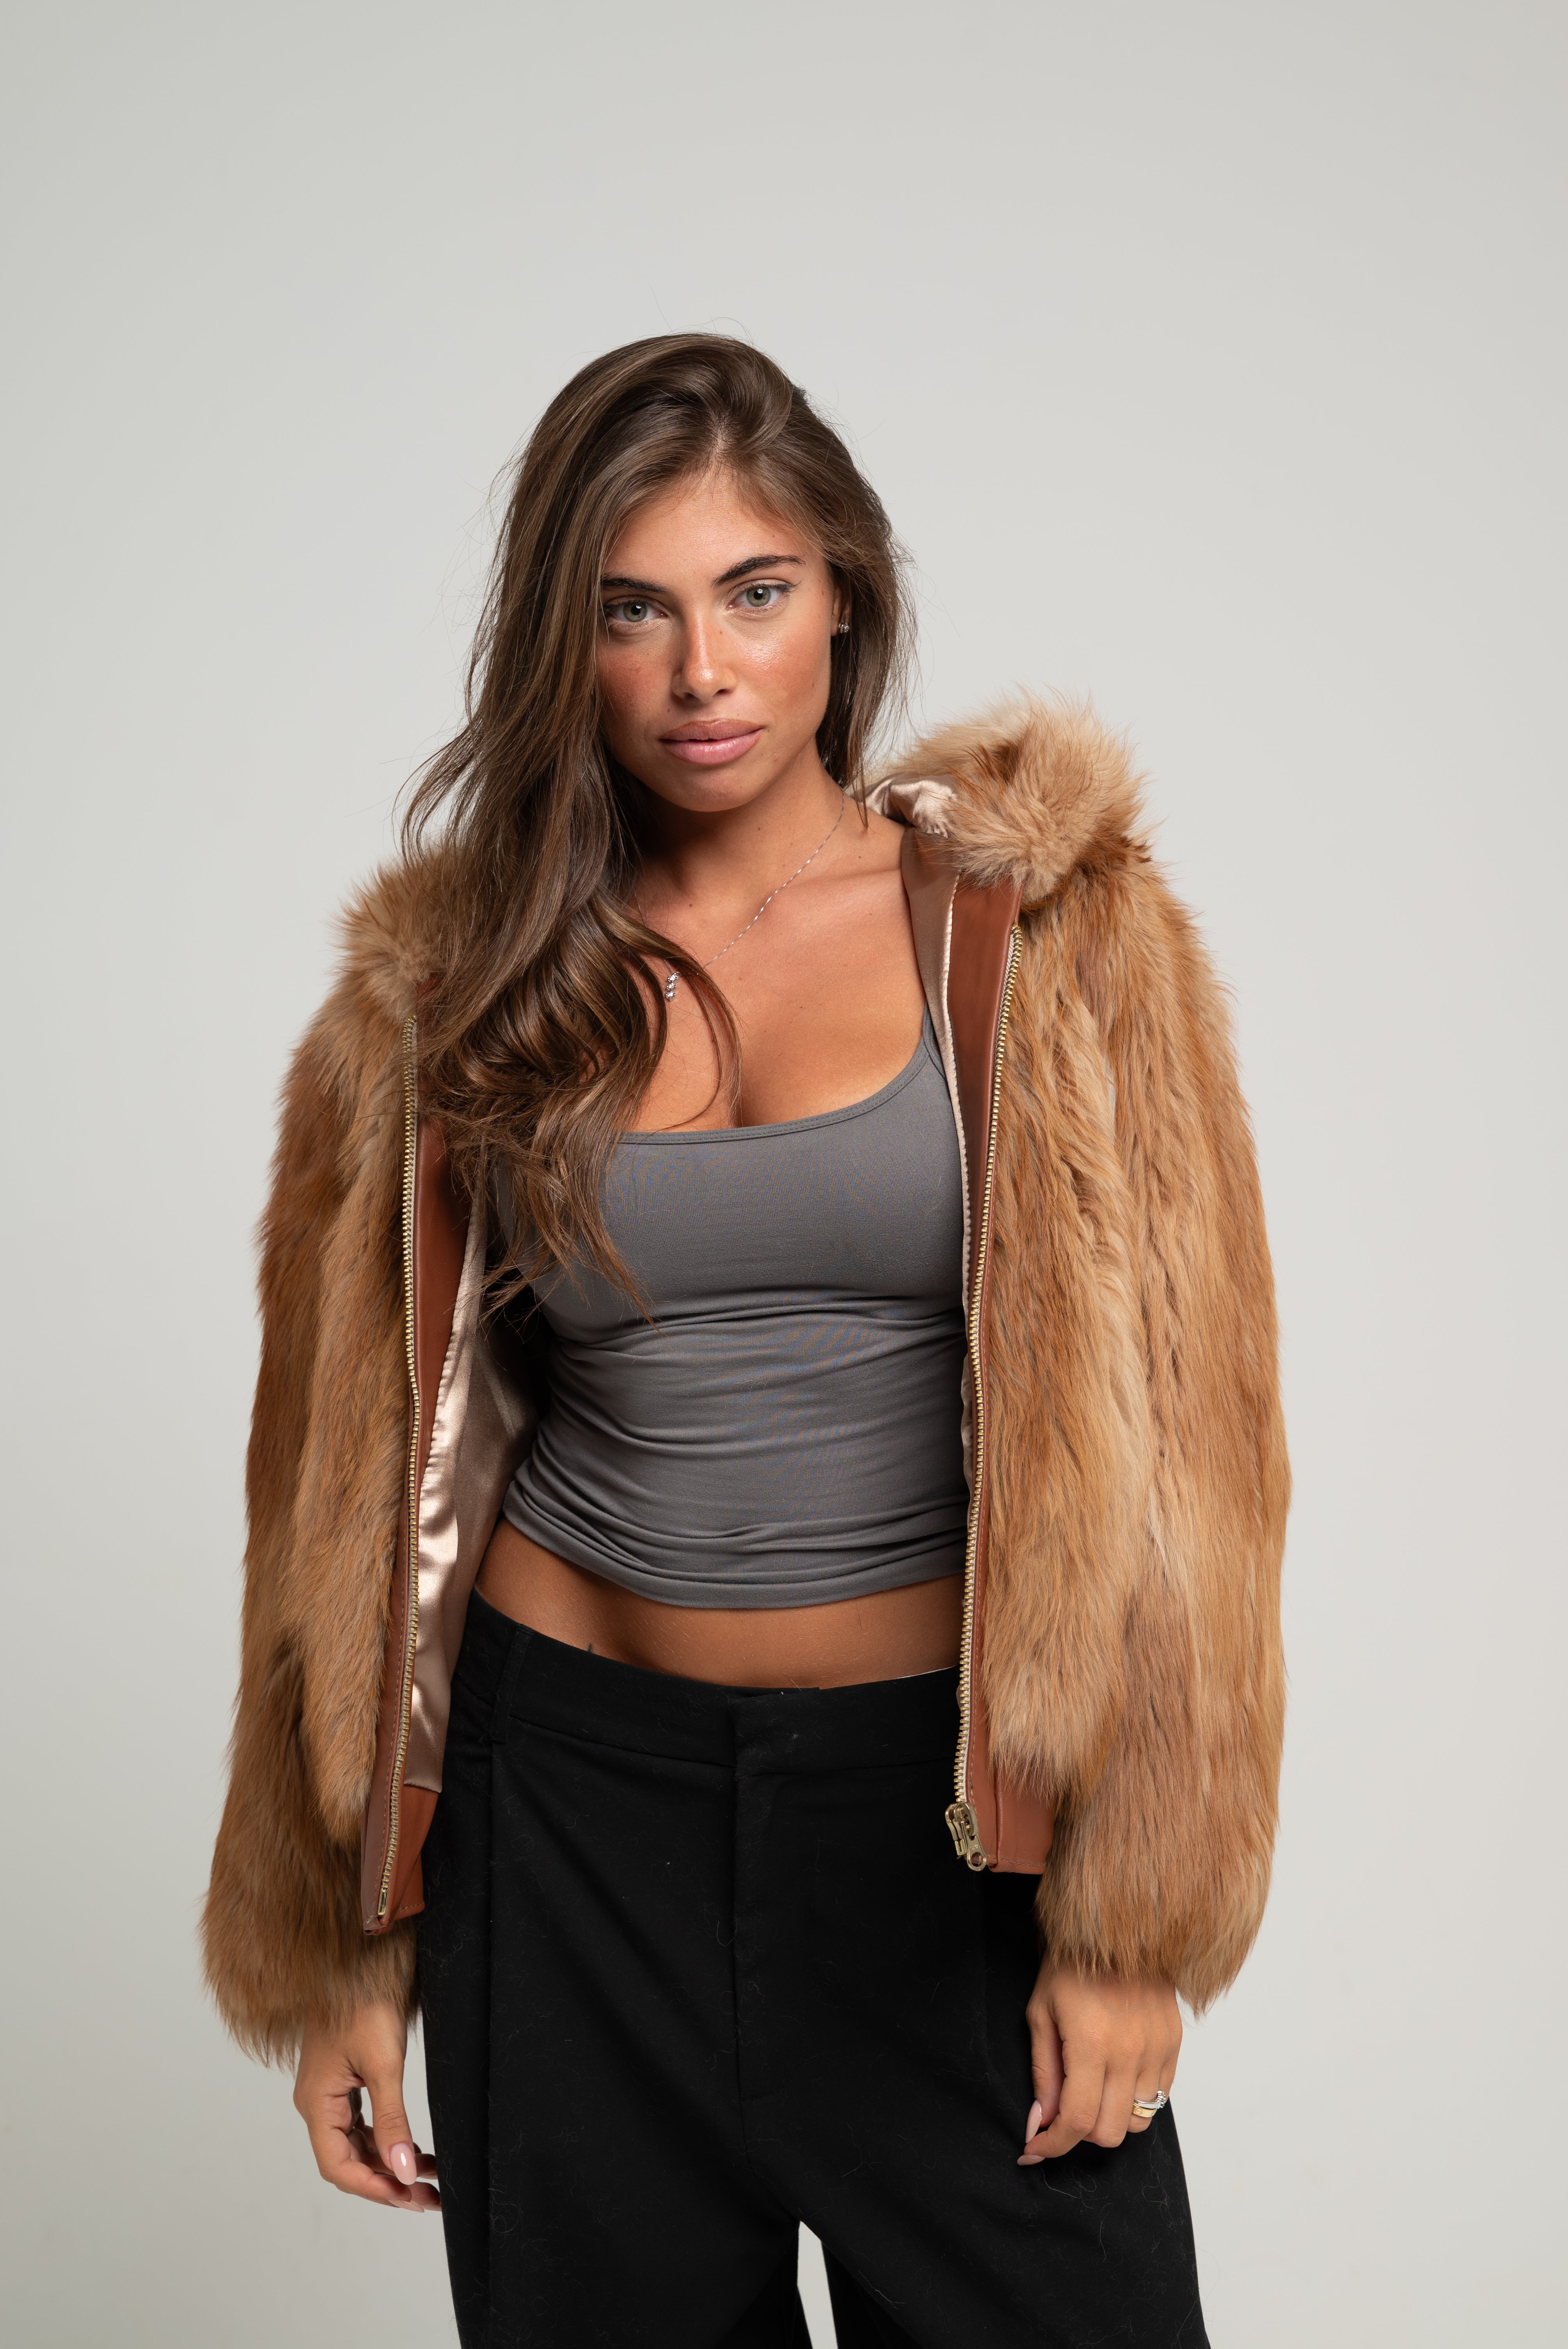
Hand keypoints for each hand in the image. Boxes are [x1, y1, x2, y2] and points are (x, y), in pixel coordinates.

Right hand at [294, 1998, 439, 2210]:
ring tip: (430, 2180)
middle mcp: (319, 2105)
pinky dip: (389, 2142)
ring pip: (359, 2147)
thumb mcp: (383, 2065)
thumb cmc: (365, 2005)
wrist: (361, 1965)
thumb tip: (404, 2171)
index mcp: (317, 2104)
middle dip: (388, 2183)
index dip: (373, 2188)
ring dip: (391, 2164)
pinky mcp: (345, 2086)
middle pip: (349, 2162)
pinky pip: (364, 2127)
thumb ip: (392, 2121)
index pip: (339, 2166)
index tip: (409, 2198)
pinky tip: (415, 2151)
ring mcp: (331, 2096)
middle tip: (428, 2198)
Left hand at [1018, 1961, 1180, 2162]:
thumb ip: (1043, 2072)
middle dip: (1078, 2133)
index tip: (1034, 2149)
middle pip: (1109, 2132)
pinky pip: (1159, 2098)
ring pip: (1137, 2122)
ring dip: (1109, 2119)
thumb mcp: (1041, 2012)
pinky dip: (1134, 2101)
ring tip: (1091, 2093)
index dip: (1053, 2145)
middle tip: (1061, 2112)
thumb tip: (1041, 2122)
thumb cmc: (1071, 1964)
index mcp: (1091, 2043)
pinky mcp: (1173, 2044)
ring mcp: (1157, 2049)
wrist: (1117, 1926)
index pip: (1077, 2121)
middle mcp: (1130, 2052)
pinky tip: (1115, 2078)